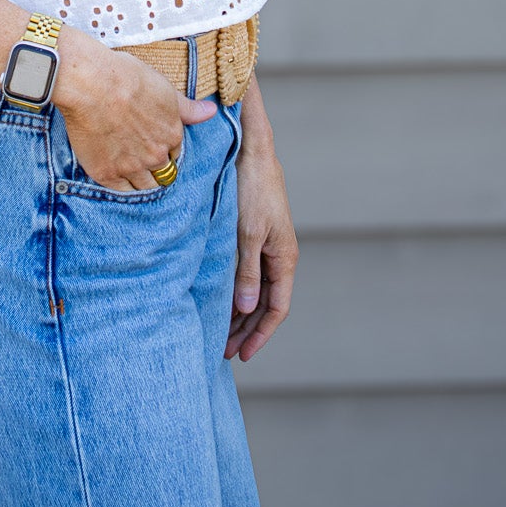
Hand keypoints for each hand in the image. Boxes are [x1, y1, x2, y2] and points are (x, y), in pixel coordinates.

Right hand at [56, 31, 217, 190]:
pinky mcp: (106, 174)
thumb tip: (212, 111)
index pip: (175, 152)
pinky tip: (114, 172)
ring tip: (128, 166)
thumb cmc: (125, 77)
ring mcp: (131, 167)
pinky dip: (119, 183)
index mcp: (172, 135)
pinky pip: (120, 190)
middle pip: (162, 172)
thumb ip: (188, 107)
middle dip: (155, 165)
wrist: (89, 83)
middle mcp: (155, 155)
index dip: (164, 146)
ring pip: (144, 186)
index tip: (152, 140)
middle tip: (139, 152)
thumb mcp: (163, 88)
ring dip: (141, 179)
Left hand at [225, 81, 297, 361]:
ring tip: (222, 335)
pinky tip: (221, 302)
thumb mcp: (248, 234)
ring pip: (256, 291)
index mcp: (284, 258)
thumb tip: (245, 309)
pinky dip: (236, 293)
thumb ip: (247, 272)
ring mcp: (267, 246)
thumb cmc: (253, 189)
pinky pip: (248, 274)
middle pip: (266, 304)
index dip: (261, 334)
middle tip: (225, 352)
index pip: (277, 308)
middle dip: (248, 330)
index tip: (243, 355)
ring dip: (241, 314)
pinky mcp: (254, 235)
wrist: (251, 151)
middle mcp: (279, 255)